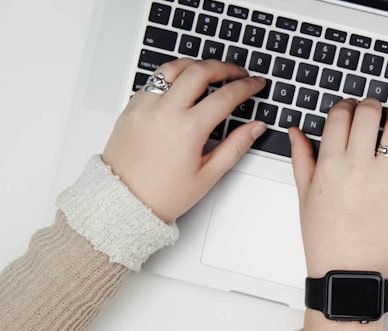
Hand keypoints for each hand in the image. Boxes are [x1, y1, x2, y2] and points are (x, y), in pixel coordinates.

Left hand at [102, 58, 267, 222]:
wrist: (123, 201)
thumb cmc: (163, 194)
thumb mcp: (208, 175)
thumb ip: (235, 146)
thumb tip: (255, 128)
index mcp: (188, 129)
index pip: (225, 96)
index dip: (246, 86)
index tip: (255, 84)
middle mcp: (165, 111)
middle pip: (200, 71)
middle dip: (224, 67)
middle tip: (238, 72)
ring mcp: (145, 106)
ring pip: (173, 68)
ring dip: (196, 65)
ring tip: (210, 71)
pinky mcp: (131, 107)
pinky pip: (154, 81)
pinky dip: (172, 77)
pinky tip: (182, 86)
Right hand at [290, 98, 387, 330]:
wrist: (347, 271)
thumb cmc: (325, 239)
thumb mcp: (304, 195)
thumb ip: (302, 158)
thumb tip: (297, 132)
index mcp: (330, 164)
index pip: (340, 115)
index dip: (345, 105)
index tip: (349, 108)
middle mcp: (358, 167)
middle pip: (368, 114)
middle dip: (371, 104)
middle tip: (373, 108)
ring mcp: (385, 180)